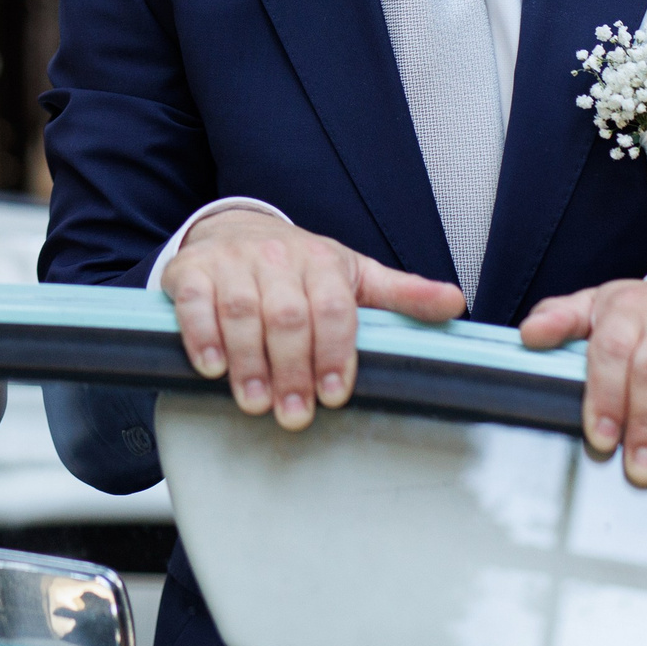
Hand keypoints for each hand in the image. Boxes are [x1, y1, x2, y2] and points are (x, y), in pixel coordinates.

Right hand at [161, 211, 465, 429]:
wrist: (235, 230)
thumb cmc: (300, 266)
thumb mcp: (355, 276)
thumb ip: (402, 295)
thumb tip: (455, 304)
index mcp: (323, 261)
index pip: (334, 308)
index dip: (335, 353)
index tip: (335, 393)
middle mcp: (276, 257)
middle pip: (287, 316)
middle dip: (291, 370)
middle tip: (293, 415)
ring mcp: (231, 262)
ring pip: (241, 312)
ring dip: (248, 362)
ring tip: (254, 402)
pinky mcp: (190, 271)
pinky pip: (194, 302)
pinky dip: (201, 335)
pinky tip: (212, 366)